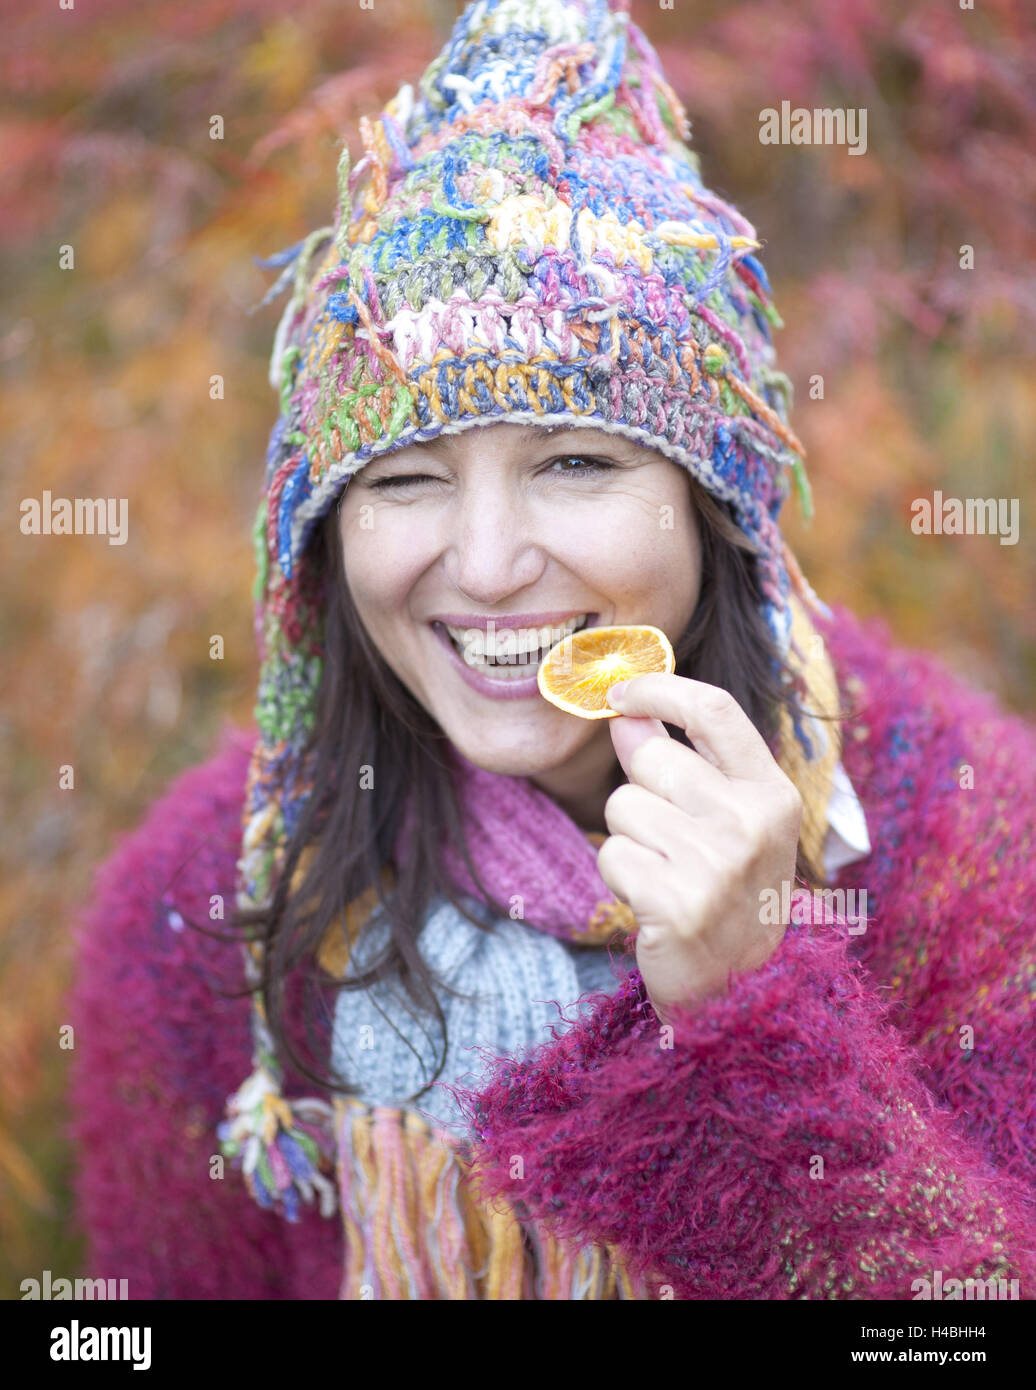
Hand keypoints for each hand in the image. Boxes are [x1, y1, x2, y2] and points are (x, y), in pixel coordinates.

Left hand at [597, 674, 803, 1025]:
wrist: (739, 994)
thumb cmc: (727, 895)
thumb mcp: (724, 822)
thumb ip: (680, 762)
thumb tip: (626, 713)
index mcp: (773, 794)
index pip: (714, 710)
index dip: (660, 690)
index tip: (621, 694)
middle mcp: (752, 823)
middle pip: (650, 758)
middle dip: (638, 791)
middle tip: (666, 839)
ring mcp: (717, 865)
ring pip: (622, 806)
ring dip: (629, 839)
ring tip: (665, 875)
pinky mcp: (677, 903)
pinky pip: (611, 853)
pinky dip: (619, 877)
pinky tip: (652, 902)